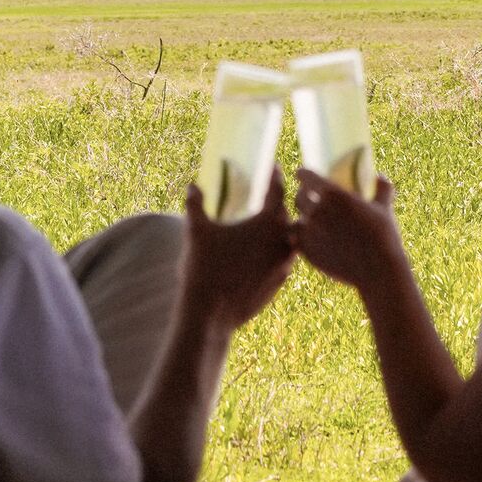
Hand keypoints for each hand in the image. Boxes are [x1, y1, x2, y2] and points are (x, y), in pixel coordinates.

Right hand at [180, 168, 295, 330]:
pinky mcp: (281, 283)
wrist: (211, 314)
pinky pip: (283, 260)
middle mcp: (283, 241)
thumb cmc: (204, 267)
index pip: (277, 190)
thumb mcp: (197, 231)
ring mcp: (285, 264)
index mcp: (267, 222)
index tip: (274, 166)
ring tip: (268, 222)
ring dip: (281, 228)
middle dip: (279, 202)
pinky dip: (276, 250)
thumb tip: (192, 186)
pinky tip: (263, 251)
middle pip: (288, 213)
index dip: (274, 176)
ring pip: (289, 238)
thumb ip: (196, 204)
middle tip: (272, 192)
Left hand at [292, 168, 407, 290]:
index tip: (305, 175)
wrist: (378, 270)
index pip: (305, 176)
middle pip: (299, 197)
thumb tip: (379, 177)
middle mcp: (316, 211)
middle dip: (303, 195)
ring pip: (297, 219)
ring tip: (310, 220)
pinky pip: (297, 240)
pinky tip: (308, 237)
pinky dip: (301, 237)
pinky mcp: (307, 252)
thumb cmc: (383, 236)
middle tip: (309, 197)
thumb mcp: (384, 208)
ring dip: (302, 218)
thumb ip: (381, 188)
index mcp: (332, 194)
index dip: (303, 174)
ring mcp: (310, 233)